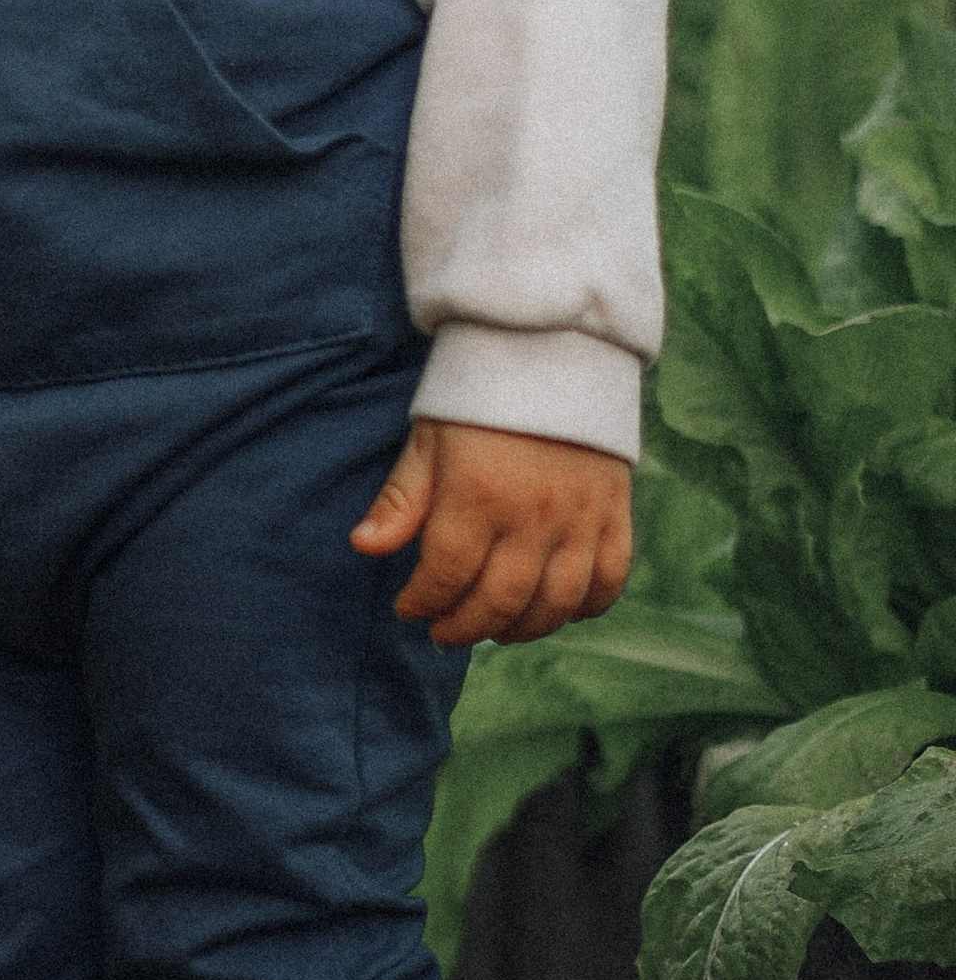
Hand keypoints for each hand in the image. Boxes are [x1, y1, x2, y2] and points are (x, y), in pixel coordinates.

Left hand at [351, 416, 632, 649]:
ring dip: (522, 630)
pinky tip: (555, 609)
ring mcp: (580, 517)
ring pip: (555, 603)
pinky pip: (608, 580)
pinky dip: (585, 607)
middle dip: (466, 628)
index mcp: (477, 495)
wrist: (555, 348)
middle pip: (500, 601)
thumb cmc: (480, 396)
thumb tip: (364, 548)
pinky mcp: (616, 511)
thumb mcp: (428, 439)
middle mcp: (533, 514)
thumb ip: (401, 500)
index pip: (445, 575)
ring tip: (495, 628)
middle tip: (444, 632)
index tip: (409, 609)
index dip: (423, 602)